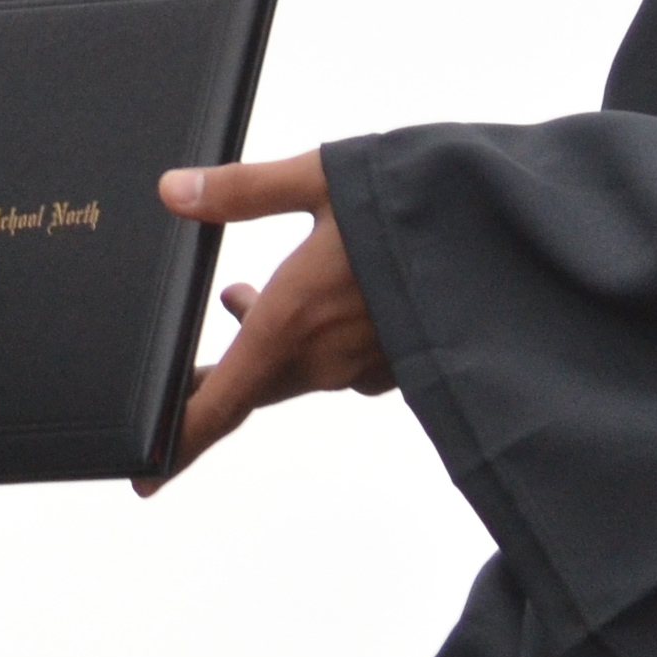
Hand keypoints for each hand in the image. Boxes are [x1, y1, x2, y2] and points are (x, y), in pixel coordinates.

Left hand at [141, 151, 393, 489]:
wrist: (515, 238)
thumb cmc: (421, 204)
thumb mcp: (323, 179)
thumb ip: (245, 189)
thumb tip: (173, 191)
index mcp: (293, 324)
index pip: (221, 403)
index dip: (178, 441)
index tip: (142, 476)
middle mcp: (326, 359)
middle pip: (251, 386)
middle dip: (211, 379)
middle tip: (175, 374)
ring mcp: (366, 365)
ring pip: (294, 366)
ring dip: (262, 341)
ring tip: (235, 297)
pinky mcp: (400, 359)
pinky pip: (337, 358)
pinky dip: (309, 333)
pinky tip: (312, 292)